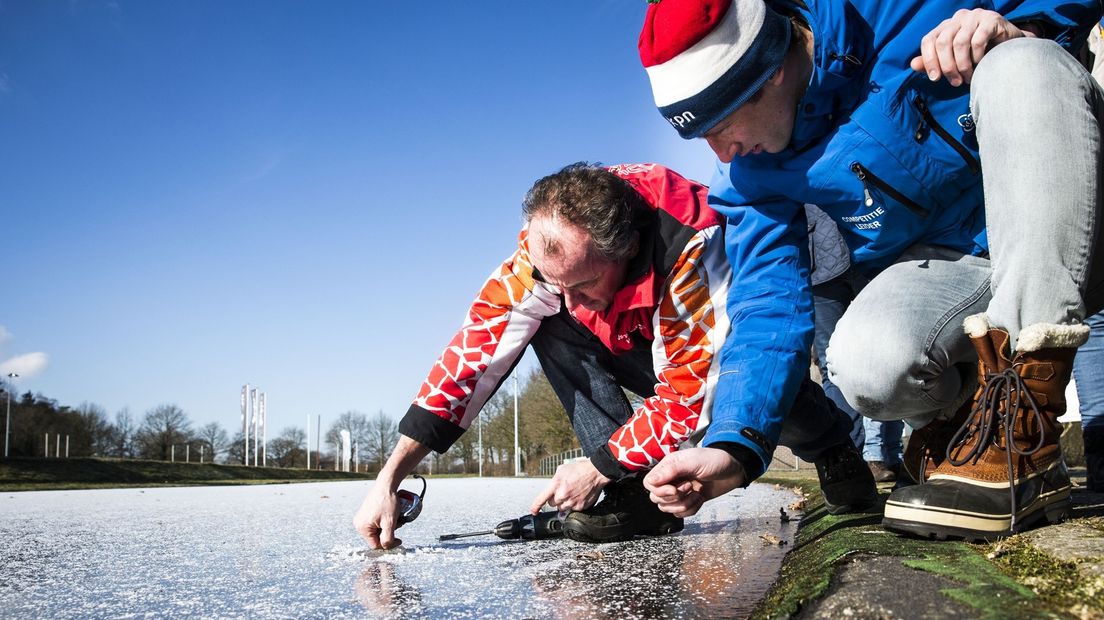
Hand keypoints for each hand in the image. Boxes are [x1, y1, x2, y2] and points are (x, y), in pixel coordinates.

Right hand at [353, 481, 402, 549]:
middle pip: (376, 538)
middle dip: (388, 533)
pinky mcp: (366, 513)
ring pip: (377, 530)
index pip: (375, 545)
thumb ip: (387, 538)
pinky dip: (385, 521)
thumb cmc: (387, 502)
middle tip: (397, 524)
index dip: (388, 544)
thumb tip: (386, 547)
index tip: (399, 539)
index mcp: (362, 528)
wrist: (386, 484)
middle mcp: (359, 524)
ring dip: (387, 527)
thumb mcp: (389, 522)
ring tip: (394, 517)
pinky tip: (390, 515)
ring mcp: (362, 518)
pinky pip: (376, 523)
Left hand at [529, 459, 609, 513]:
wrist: (596, 473)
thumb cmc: (580, 469)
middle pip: (552, 504)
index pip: (542, 498)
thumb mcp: (562, 470)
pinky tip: (579, 495)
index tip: (533, 511)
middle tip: (564, 491)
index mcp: (556, 484)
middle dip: (556, 499)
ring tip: (572, 493)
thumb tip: (551, 490)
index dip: (536, 506)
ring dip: (565, 503)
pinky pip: (573, 510)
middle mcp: (563, 494)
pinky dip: (574, 504)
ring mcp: (572, 501)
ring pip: (562, 508)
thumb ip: (554, 481)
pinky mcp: (580, 507)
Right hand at [643, 447, 746, 517]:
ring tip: (696, 494)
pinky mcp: (689, 500)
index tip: (674, 489)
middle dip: (673, 497)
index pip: (650, 483)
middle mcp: (671, 479)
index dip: (659, 490)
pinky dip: (691, 509)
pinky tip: (700, 498)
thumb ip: (671, 471)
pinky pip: (681, 513)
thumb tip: (651, 482)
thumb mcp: (693, 462)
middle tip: (689, 487)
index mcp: (668, 467)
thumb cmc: (714, 461)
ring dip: (683, 504)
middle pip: (656, 497)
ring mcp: (680, 491)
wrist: (734, 470)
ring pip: (667, 508)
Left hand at [909, 9, 1033, 85]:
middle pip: (943, 42)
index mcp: (945, 27)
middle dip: (947, 66)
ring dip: (963, 65)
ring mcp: (974, 16)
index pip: (928, 40)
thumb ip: (933, 62)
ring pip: (960, 43)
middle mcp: (958, 18)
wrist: (1009, 48)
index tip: (935, 79)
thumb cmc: (978, 56)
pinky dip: (977, 56)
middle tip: (955, 82)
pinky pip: (978, 40)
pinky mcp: (991, 19)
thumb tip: (912, 65)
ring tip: (968, 77)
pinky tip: (981, 64)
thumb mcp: (954, 60)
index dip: (929, 60)